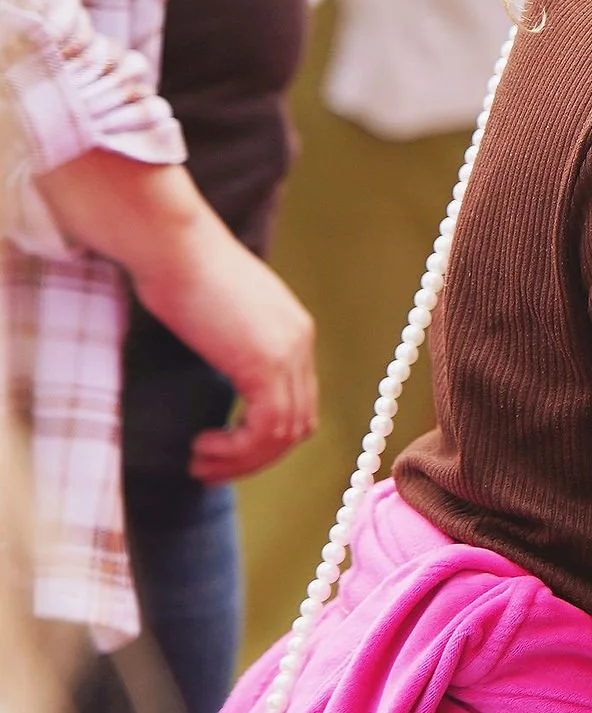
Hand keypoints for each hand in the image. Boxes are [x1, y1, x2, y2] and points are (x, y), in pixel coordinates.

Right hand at [179, 244, 319, 480]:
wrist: (172, 243)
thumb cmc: (178, 269)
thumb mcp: (218, 313)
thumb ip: (232, 343)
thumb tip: (221, 371)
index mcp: (293, 329)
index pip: (297, 402)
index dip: (262, 437)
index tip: (222, 449)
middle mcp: (300, 341)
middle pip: (297, 423)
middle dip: (254, 456)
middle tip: (210, 469)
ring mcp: (288, 352)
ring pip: (282, 433)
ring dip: (241, 460)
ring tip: (201, 464)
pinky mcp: (266, 362)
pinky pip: (265, 428)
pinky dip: (236, 449)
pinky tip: (203, 447)